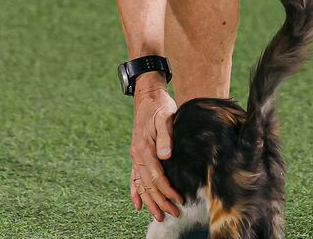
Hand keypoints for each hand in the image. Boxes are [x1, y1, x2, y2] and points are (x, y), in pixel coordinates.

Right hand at [129, 73, 183, 220]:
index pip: (156, 176)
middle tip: (173, 214)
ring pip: (141, 184)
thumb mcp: (165, 117)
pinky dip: (135, 192)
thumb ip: (166, 136)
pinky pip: (134, 178)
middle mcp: (138, 155)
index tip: (179, 200)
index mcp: (145, 148)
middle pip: (149, 185)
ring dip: (150, 201)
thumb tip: (165, 155)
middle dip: (160, 201)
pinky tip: (137, 204)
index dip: (167, 190)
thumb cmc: (159, 107)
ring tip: (158, 216)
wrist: (148, 96)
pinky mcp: (137, 154)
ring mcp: (136, 156)